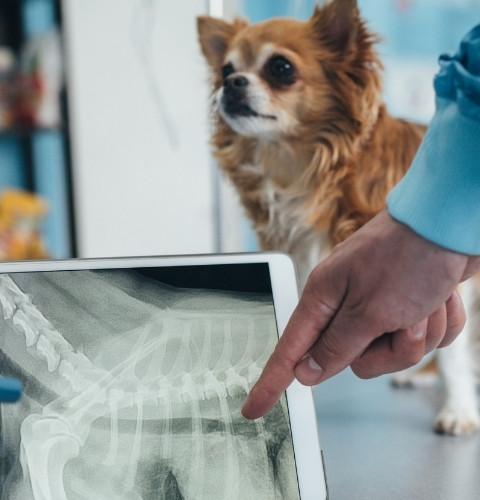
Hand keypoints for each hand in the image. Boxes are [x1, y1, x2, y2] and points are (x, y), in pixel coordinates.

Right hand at [242, 209, 479, 418]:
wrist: (452, 223)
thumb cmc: (408, 256)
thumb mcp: (369, 311)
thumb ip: (336, 347)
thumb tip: (306, 373)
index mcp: (323, 299)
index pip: (289, 352)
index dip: (271, 383)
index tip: (252, 410)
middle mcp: (346, 303)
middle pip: (356, 360)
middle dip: (390, 350)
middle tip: (404, 321)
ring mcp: (379, 303)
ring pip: (395, 351)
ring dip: (421, 333)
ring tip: (427, 303)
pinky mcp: (409, 303)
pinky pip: (423, 337)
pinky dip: (439, 323)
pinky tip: (441, 298)